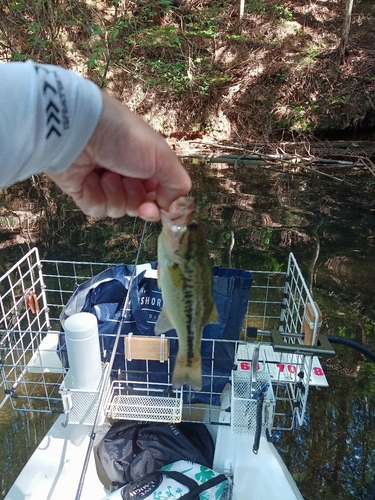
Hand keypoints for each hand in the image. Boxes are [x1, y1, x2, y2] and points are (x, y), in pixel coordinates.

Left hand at [47, 92, 190, 219]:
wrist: (80, 130)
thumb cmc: (124, 137)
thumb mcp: (162, 157)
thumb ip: (177, 183)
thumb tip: (170, 205)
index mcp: (147, 165)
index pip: (157, 197)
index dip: (156, 206)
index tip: (152, 208)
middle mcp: (127, 175)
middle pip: (138, 207)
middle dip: (134, 197)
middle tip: (128, 180)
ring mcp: (104, 185)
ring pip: (117, 210)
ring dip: (114, 193)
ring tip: (106, 173)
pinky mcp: (82, 192)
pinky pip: (96, 209)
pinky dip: (95, 195)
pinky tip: (89, 178)